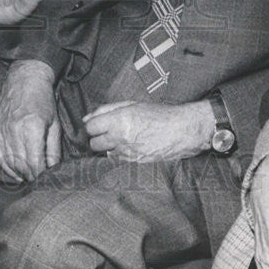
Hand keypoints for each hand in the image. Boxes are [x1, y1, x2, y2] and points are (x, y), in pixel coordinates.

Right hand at [0, 60, 59, 181]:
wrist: (24, 80)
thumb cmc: (43, 101)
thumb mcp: (54, 124)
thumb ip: (54, 149)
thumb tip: (53, 169)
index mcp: (32, 128)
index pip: (35, 163)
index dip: (41, 176)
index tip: (47, 180)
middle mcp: (14, 131)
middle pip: (22, 165)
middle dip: (32, 177)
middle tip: (40, 181)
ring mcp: (2, 131)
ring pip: (10, 163)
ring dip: (20, 174)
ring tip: (30, 178)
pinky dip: (7, 168)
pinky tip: (16, 173)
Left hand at [84, 100, 213, 162]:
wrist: (182, 130)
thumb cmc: (158, 114)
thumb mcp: (132, 104)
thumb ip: (107, 109)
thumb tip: (87, 118)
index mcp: (119, 120)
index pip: (90, 127)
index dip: (92, 125)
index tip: (98, 124)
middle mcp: (121, 138)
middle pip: (93, 144)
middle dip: (98, 137)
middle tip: (108, 131)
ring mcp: (127, 152)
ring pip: (105, 154)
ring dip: (108, 147)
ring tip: (121, 139)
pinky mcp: (134, 163)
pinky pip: (117, 160)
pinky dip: (119, 154)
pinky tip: (129, 146)